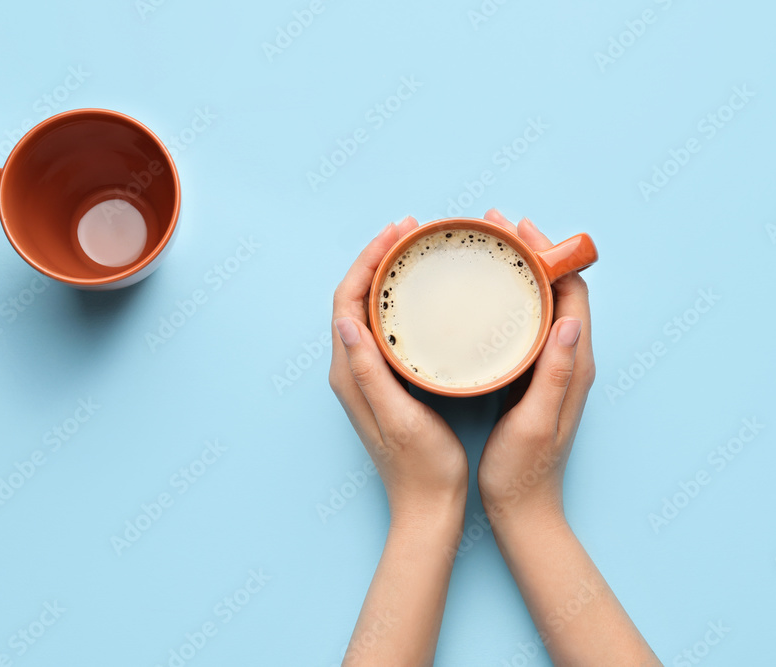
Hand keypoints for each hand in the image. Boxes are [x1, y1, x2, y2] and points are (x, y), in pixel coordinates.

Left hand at [329, 216, 467, 524]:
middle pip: (354, 299)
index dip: (366, 262)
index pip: (346, 301)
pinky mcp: (388, 383)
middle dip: (376, 259)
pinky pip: (386, 329)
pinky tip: (424, 297)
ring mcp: (368, 377)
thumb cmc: (421, 467)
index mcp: (350, 373)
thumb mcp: (397, 417)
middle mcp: (352, 370)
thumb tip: (346, 319)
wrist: (429, 508)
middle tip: (409, 231)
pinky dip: (399, 303)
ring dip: (386, 277)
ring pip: (369, 311)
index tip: (396, 234)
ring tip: (414, 251)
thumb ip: (368, 370)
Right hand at [476, 209, 595, 526]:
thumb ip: (556, 372)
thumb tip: (572, 320)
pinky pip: (527, 325)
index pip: (572, 293)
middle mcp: (569, 361)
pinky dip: (510, 301)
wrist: (523, 510)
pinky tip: (484, 298)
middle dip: (531, 253)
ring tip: (489, 250)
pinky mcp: (533, 379)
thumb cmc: (524, 472)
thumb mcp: (537, 422)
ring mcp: (551, 369)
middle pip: (557, 290)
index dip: (549, 255)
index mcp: (574, 365)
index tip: (518, 228)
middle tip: (496, 227)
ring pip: (541, 305)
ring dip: (520, 273)